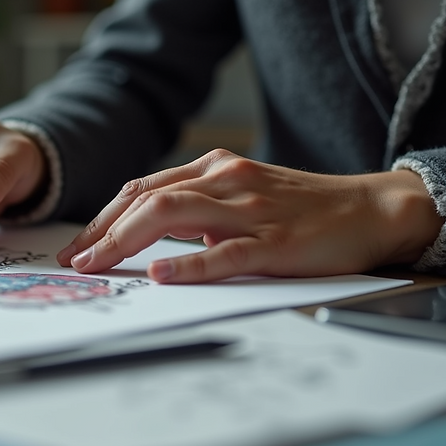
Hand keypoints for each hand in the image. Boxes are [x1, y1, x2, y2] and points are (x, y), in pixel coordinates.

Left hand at [56, 149, 443, 282]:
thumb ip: (198, 209)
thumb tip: (148, 237)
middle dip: (101, 231)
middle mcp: (225, 181)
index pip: (142, 190)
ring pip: (172, 215)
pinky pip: (222, 252)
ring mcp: (249, 210)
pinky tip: (158, 275)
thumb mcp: (240, 197)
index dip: (103, 218)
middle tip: (74, 262)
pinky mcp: (274, 242)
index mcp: (213, 170)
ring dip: (125, 241)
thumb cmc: (301, 209)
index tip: (77, 246)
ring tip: (97, 266)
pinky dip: (186, 264)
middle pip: (146, 200)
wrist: (370, 209)